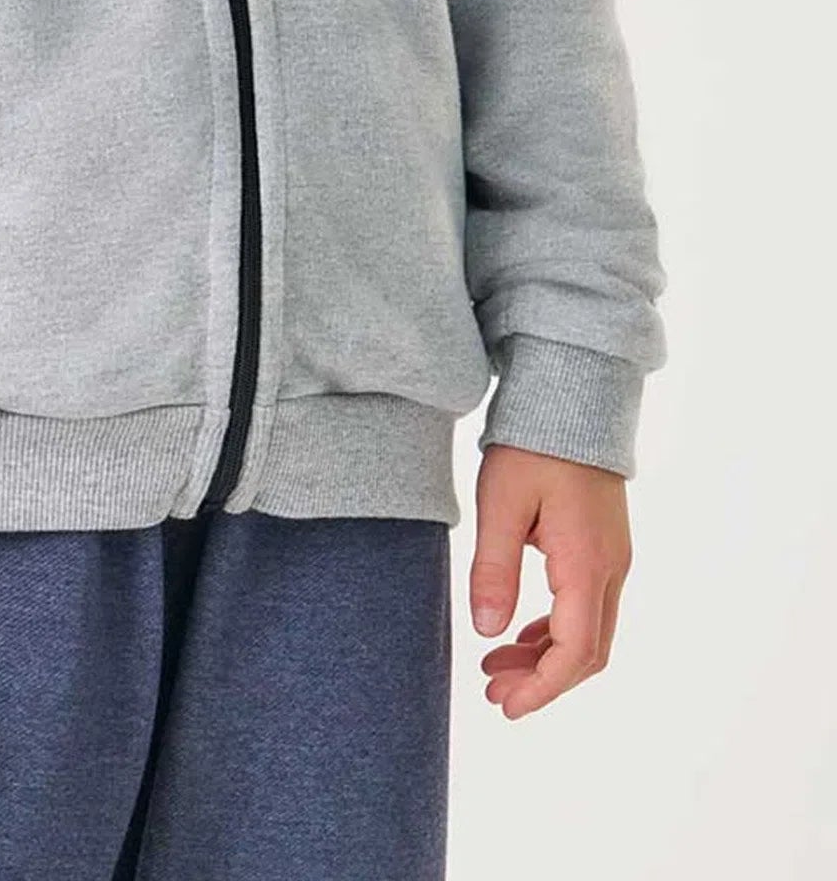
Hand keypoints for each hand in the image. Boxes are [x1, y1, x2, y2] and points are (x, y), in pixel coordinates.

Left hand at [468, 443, 632, 717]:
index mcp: (586, 564)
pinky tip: (522, 632)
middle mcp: (611, 568)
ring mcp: (613, 557)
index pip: (575, 653)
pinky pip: (587, 604)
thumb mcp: (500, 503)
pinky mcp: (604, 545)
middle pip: (588, 651)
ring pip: (589, 630)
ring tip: (496, 666)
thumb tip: (487, 632)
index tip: (507, 707)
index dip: (542, 689)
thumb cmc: (533, 443)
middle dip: (542, 680)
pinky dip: (556, 628)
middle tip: (492, 691)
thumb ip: (493, 568)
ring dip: (547, 656)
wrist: (573, 393)